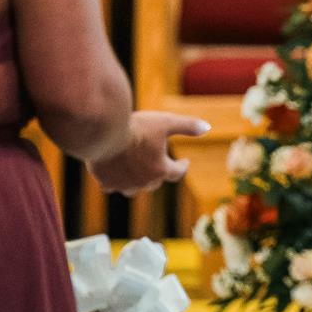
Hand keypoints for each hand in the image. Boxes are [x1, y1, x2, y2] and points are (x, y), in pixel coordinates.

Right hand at [88, 111, 209, 196]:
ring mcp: (123, 184)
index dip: (182, 166)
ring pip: (134, 189)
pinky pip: (113, 186)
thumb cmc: (137, 127)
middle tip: (160, 164)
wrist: (104, 134)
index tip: (184, 162)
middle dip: (160, 174)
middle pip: (156, 182)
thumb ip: (187, 126)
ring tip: (139, 172)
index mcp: (160, 169)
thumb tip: (207, 127)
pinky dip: (116, 181)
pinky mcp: (106, 182)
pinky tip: (116, 174)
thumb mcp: (166, 122)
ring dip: (139, 181)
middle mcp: (143, 181)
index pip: (177, 173)